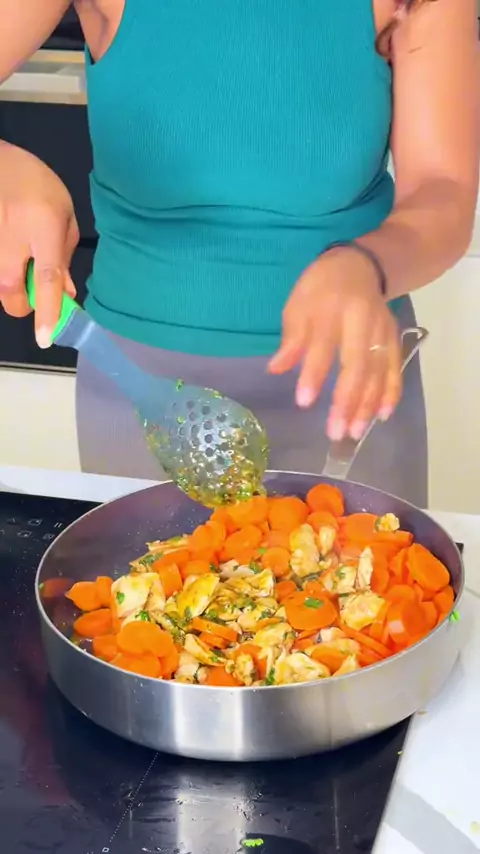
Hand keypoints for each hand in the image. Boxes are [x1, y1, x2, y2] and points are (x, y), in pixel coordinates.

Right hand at [0, 142, 77, 346]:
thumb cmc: (37, 184)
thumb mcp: (63, 216)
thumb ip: (64, 257)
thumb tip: (65, 294)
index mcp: (42, 229)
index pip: (46, 278)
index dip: (47, 311)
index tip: (45, 339)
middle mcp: (11, 239)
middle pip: (11, 292)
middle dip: (23, 306)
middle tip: (34, 296)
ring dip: (13, 284)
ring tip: (22, 259)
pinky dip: (5, 269)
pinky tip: (12, 250)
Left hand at [268, 246, 401, 440]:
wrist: (361, 265)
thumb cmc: (321, 288)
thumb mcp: (297, 304)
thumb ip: (292, 338)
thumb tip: (277, 368)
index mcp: (331, 309)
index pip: (322, 346)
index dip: (313, 374)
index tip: (303, 402)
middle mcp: (361, 321)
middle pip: (356, 365)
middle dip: (346, 401)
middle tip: (335, 431)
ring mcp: (382, 331)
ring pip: (377, 372)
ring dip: (367, 405)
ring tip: (354, 432)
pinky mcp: (394, 339)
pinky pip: (394, 369)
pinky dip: (391, 393)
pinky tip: (382, 416)